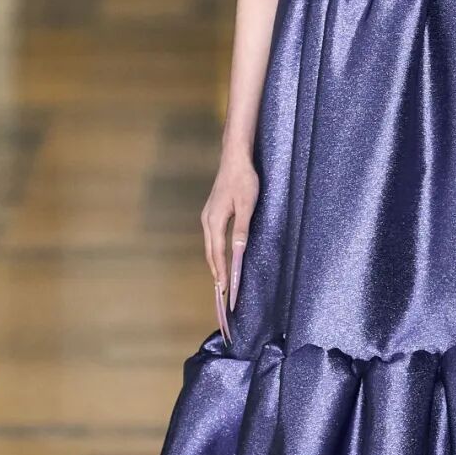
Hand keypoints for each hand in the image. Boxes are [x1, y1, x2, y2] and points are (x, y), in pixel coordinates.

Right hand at [200, 147, 259, 344]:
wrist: (235, 157)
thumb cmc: (244, 179)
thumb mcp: (247, 205)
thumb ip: (242, 229)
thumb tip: (238, 252)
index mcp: (214, 222)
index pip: (218, 255)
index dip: (222, 275)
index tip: (225, 293)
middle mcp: (207, 222)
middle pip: (211, 256)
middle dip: (216, 277)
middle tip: (221, 297)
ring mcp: (208, 217)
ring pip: (211, 249)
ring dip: (215, 266)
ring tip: (221, 284)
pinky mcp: (213, 214)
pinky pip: (213, 240)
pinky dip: (216, 254)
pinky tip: (222, 259)